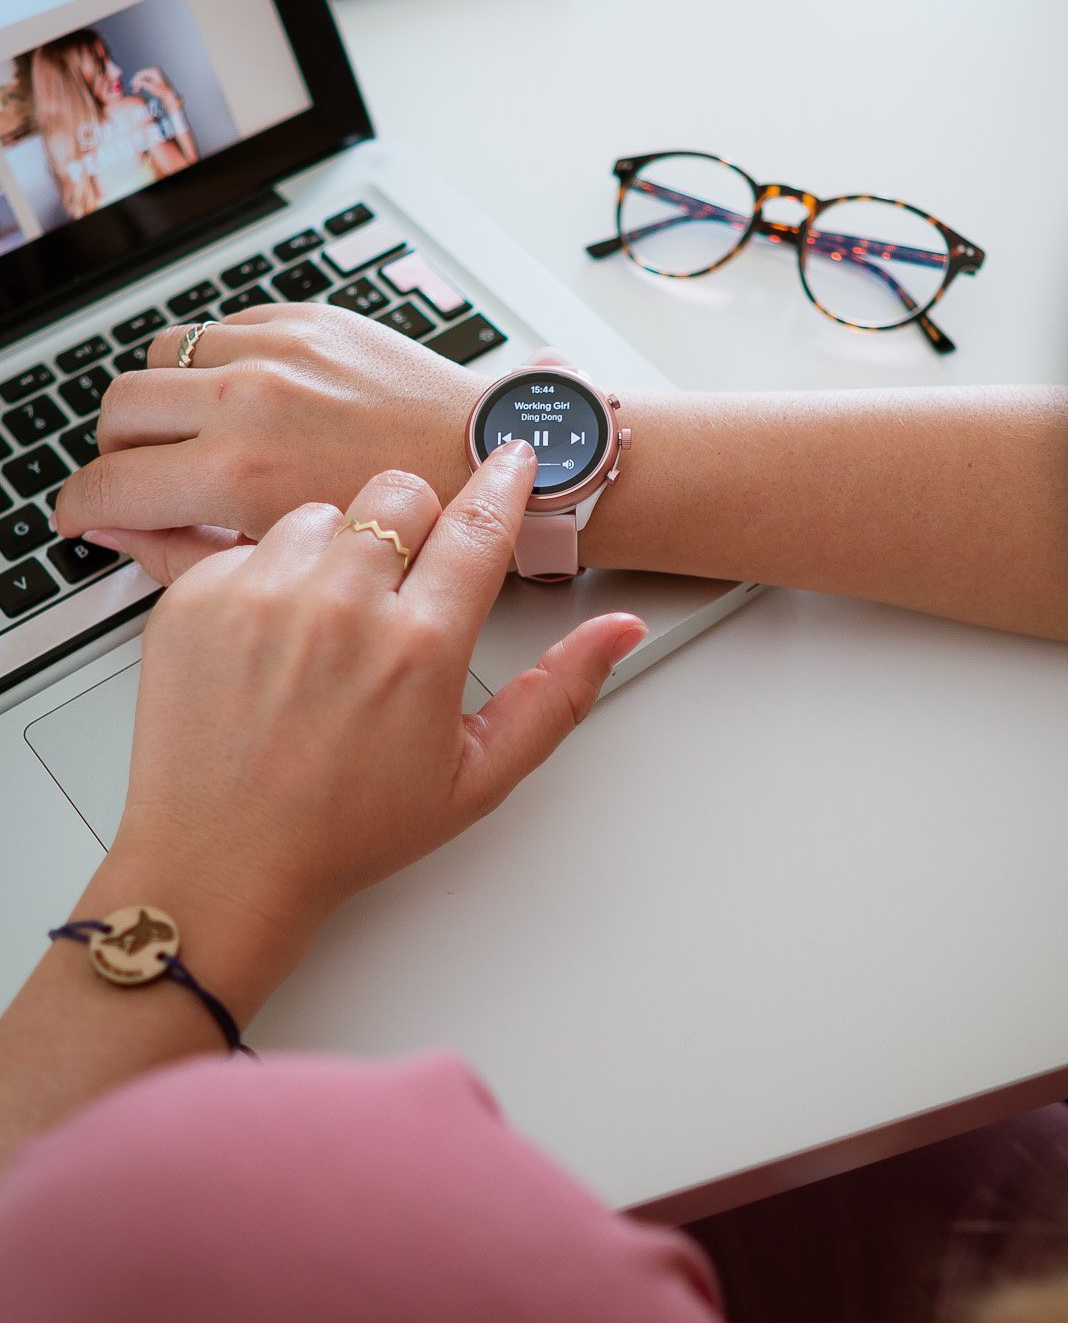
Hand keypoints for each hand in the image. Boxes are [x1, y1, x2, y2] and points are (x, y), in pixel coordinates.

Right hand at [55, 304, 480, 581]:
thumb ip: (188, 554)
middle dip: (117, 449)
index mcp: (238, 470)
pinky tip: (248, 400)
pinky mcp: (308, 317)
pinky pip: (222, 326)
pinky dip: (217, 362)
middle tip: (143, 477)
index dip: (81, 507)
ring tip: (193, 434)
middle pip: (119, 407)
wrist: (488, 456)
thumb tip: (124, 535)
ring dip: (162, 396)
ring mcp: (278, 348)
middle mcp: (249, 397)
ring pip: (160, 354)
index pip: (109, 482)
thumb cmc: (412, 521)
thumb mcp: (288, 566)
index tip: (84, 514)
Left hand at [99, 447, 644, 1019]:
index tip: (510, 457)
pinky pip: (248, 545)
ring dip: (337, 548)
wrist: (220, 864)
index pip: (480, 523)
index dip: (503, 481)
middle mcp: (339, 606)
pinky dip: (267, 577)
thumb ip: (559, 694)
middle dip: (416, 519)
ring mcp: (259, 595)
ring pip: (321, 511)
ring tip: (328, 622)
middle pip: (400, 490)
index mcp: (419, 646)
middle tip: (405, 576)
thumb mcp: (476, 776)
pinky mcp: (195, 598)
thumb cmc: (343, 831)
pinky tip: (271, 640)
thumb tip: (618, 630)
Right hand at [129, 65, 181, 110]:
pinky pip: (147, 80)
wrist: (171, 95)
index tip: (132, 84)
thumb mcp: (151, 87)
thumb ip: (142, 84)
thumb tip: (135, 82)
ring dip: (140, 84)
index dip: (135, 79)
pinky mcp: (156, 78)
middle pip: (142, 76)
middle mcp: (155, 71)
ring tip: (137, 90)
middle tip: (134, 88)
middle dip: (138, 82)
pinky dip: (144, 84)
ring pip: (144, 78)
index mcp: (154, 71)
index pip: (141, 73)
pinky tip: (141, 89)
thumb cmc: (164, 92)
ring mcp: (156, 74)